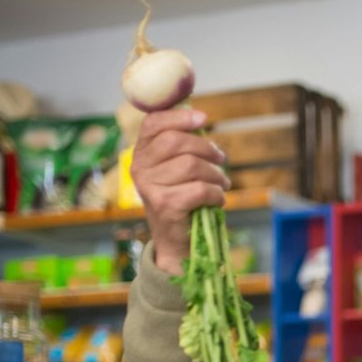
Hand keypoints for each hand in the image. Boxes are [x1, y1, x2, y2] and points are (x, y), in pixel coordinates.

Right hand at [129, 108, 229, 273]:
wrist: (175, 244)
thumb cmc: (180, 202)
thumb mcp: (175, 171)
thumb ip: (181, 147)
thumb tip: (199, 119)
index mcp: (140, 155)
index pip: (153, 123)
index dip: (179, 116)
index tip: (203, 118)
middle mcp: (140, 169)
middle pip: (177, 141)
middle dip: (206, 148)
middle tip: (221, 159)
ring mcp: (151, 188)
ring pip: (192, 165)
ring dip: (216, 174)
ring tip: (222, 183)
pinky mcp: (166, 205)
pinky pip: (200, 189)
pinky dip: (216, 194)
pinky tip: (216, 200)